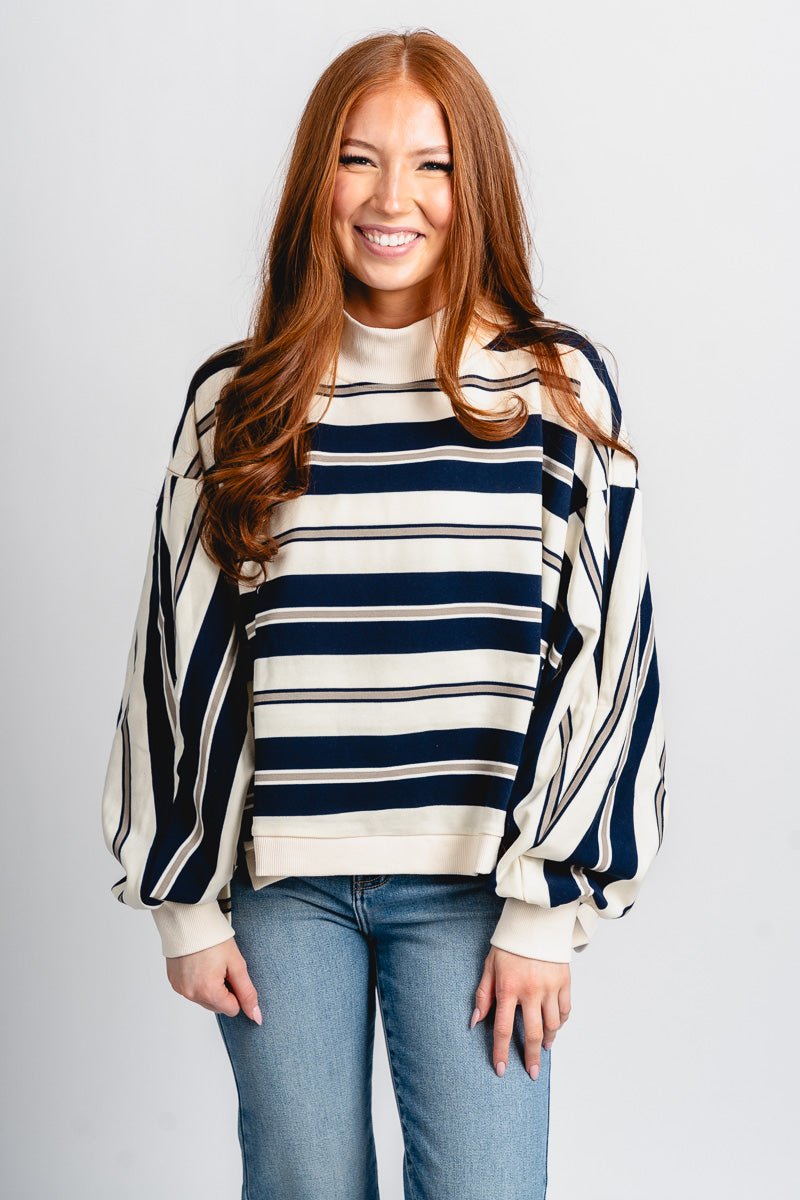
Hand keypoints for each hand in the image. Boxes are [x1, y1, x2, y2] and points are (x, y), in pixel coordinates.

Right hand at [165, 937, 261, 1023]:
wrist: (190, 921)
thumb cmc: (215, 939)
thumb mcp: (237, 964)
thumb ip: (247, 992)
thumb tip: (256, 1017)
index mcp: (209, 992)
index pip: (232, 1009)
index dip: (237, 992)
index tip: (232, 974)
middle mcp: (191, 994)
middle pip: (217, 1006)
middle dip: (223, 991)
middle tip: (222, 967)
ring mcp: (181, 989)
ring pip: (204, 1000)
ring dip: (210, 987)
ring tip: (210, 964)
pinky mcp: (174, 982)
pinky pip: (191, 991)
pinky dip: (198, 982)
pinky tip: (199, 964)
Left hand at [471, 945, 570, 1078]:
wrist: (535, 921)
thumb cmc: (509, 944)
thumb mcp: (490, 966)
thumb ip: (483, 995)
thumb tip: (475, 1021)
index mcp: (508, 987)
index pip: (502, 1027)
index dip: (501, 1051)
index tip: (501, 1069)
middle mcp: (530, 990)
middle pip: (532, 1032)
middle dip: (531, 1056)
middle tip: (532, 1072)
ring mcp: (550, 986)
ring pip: (552, 1024)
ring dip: (548, 1040)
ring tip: (544, 1048)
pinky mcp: (564, 981)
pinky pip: (565, 1010)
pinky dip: (560, 1023)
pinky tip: (555, 1028)